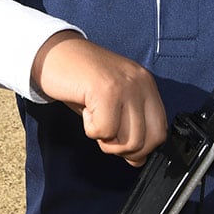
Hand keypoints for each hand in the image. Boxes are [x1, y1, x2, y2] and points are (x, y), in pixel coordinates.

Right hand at [31, 31, 167, 165]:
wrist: (53, 53)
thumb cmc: (78, 79)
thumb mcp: (111, 103)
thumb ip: (128, 128)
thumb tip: (137, 159)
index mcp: (145, 84)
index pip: (159, 130)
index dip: (142, 148)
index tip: (122, 146)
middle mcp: (140, 83)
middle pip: (147, 140)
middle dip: (122, 149)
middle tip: (103, 132)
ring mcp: (125, 85)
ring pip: (128, 140)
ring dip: (106, 139)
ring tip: (93, 118)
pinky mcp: (106, 89)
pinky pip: (105, 131)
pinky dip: (90, 130)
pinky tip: (85, 110)